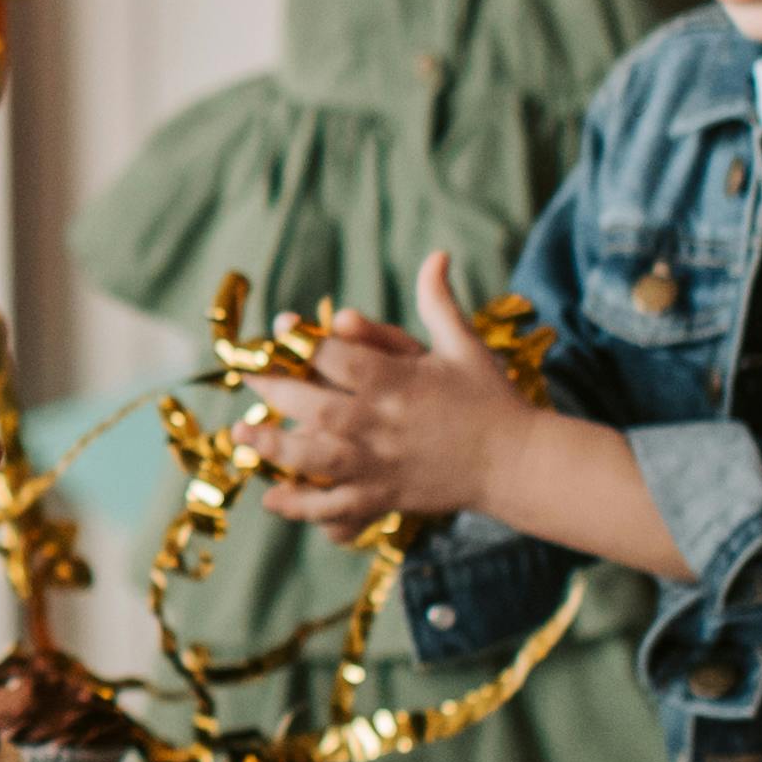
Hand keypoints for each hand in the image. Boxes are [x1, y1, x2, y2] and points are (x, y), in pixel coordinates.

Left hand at [243, 250, 522, 527]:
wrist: (519, 462)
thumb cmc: (490, 399)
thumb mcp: (463, 346)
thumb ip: (439, 302)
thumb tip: (437, 255)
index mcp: (398, 381)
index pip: (337, 356)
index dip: (300, 343)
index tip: (276, 332)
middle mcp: (382, 422)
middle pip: (314, 405)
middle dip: (275, 390)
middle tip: (248, 379)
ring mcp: (380, 463)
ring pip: (314, 458)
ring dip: (274, 448)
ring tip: (242, 436)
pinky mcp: (385, 497)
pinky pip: (335, 506)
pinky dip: (301, 507)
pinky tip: (271, 499)